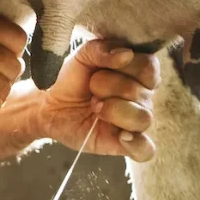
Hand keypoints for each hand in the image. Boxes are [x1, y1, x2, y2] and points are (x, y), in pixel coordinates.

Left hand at [38, 39, 159, 160]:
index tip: (99, 69)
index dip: (124, 67)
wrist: (51, 105)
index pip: (149, 67)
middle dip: (108, 88)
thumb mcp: (82, 56)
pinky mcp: (125, 144)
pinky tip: (121, 136)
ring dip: (114, 111)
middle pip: (140, 92)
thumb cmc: (72, 79)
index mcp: (138, 72)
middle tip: (91, 92)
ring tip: (95, 108)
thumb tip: (126, 54)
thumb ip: (102, 49)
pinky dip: (137, 144)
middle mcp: (143, 97)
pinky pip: (145, 150)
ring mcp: (135, 122)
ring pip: (143, 118)